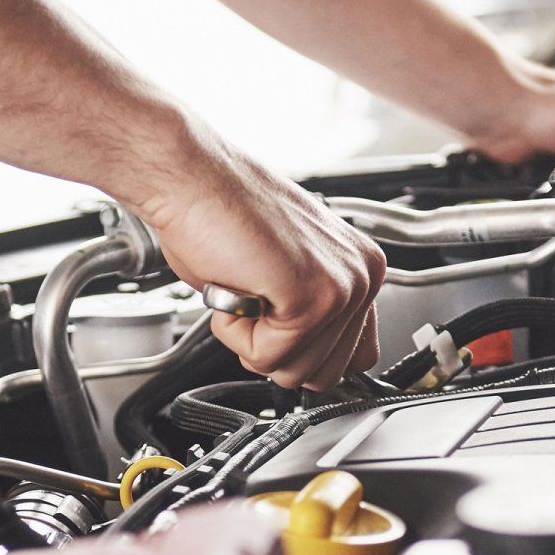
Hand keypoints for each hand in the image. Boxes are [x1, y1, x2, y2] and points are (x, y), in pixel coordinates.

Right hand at [127, 137, 383, 391]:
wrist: (192, 178)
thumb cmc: (221, 213)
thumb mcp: (283, 271)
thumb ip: (309, 314)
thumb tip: (307, 362)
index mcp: (361, 266)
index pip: (356, 356)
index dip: (304, 352)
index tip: (276, 321)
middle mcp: (362, 276)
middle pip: (326, 376)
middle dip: (275, 350)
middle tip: (254, 296)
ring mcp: (341, 288)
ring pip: (295, 372)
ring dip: (252, 340)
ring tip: (245, 285)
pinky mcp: (311, 298)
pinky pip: (267, 357)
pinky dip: (235, 332)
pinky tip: (236, 285)